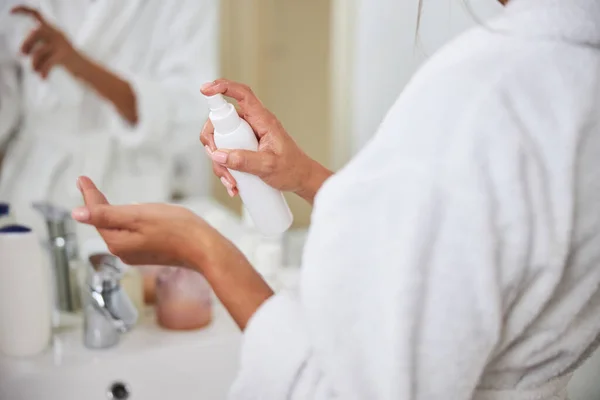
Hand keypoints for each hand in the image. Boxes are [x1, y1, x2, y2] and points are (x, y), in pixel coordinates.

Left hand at [11, 6, 82, 78]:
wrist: (87, 71)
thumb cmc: (68, 62)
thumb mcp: (54, 49)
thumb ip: (41, 45)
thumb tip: (22, 51)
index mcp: (53, 30)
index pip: (36, 13)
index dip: (22, 10)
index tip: (11, 12)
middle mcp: (58, 34)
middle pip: (35, 32)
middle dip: (26, 44)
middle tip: (22, 54)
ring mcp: (62, 45)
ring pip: (39, 50)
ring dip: (34, 62)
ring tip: (35, 71)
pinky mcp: (65, 56)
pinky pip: (48, 63)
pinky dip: (43, 71)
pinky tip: (43, 78)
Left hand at [72, 176, 213, 267]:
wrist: (205, 249)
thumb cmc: (177, 229)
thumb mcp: (139, 215)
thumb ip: (106, 214)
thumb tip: (76, 214)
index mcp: (117, 241)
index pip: (95, 215)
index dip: (89, 195)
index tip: (82, 179)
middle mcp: (123, 251)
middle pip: (106, 223)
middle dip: (99, 206)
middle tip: (89, 187)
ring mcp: (136, 254)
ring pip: (119, 229)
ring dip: (114, 214)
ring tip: (108, 199)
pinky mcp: (149, 254)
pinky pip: (132, 234)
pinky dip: (129, 222)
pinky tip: (135, 215)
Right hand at [200, 79, 331, 203]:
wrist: (301, 180)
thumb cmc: (292, 169)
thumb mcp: (268, 166)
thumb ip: (244, 160)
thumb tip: (219, 156)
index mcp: (263, 120)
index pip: (242, 94)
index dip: (223, 87)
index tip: (205, 90)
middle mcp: (253, 124)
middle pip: (221, 121)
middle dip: (213, 142)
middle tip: (217, 160)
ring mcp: (247, 136)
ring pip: (221, 141)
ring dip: (220, 163)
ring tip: (232, 181)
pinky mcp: (245, 147)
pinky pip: (227, 153)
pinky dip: (226, 169)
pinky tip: (233, 184)